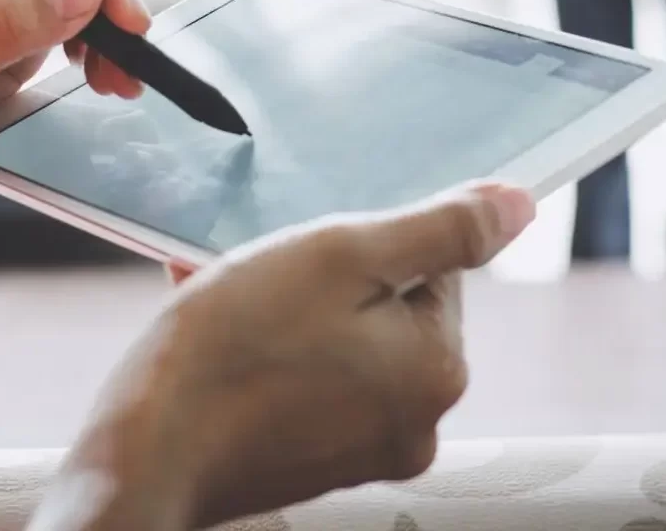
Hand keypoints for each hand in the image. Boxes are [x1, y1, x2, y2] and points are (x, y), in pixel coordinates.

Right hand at [53, 184, 534, 530]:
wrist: (147, 450)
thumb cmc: (236, 345)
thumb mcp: (343, 256)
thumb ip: (440, 228)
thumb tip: (518, 205)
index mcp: (437, 367)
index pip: (432, 264)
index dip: (365, 242)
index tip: (310, 251)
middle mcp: (415, 421)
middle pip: (386, 303)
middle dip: (324, 274)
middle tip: (265, 275)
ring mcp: (362, 449)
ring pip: (340, 337)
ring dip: (290, 305)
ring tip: (231, 300)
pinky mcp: (312, 459)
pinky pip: (308, 379)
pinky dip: (272, 348)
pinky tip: (224, 335)